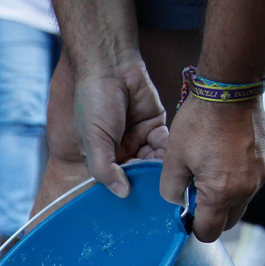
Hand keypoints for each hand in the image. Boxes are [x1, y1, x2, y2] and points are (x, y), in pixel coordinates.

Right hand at [71, 58, 169, 198]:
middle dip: (146, 179)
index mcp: (101, 155)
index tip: (139, 198)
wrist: (111, 67)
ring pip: (152, 160)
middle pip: (137, 172)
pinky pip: (164, 144)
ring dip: (158, 167)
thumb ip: (105, 169)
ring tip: (165, 173)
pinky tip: (171, 158)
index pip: (115, 179)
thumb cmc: (94, 103)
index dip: (126, 187)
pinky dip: (167, 151)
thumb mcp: (94, 140)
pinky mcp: (155, 125)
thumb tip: (122, 193)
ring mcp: (139, 137)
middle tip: (158, 188)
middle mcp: (120, 149)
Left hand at [159, 96, 264, 241]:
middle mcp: (247, 189)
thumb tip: (176, 203)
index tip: (186, 215)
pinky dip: (238, 180)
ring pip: (242, 201)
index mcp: (222, 193)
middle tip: (195, 195)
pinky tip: (224, 159)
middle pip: (229, 221)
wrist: (230, 90)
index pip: (209, 232)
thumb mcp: (173, 158)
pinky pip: (251, 182)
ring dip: (226, 197)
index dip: (194, 228)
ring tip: (208, 172)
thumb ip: (171, 190)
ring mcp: (261, 175)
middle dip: (212, 216)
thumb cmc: (199, 122)